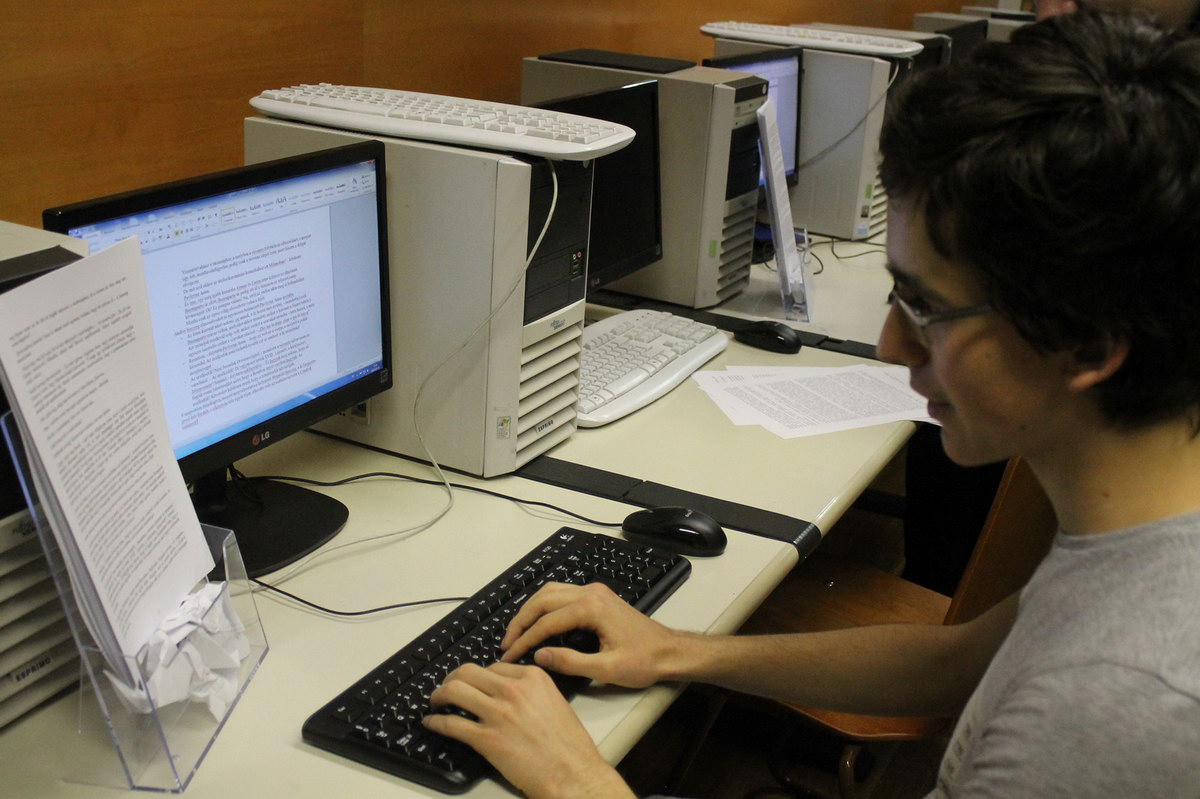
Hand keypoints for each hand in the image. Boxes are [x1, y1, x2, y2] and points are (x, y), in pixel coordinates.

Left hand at [424, 662, 632, 798]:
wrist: (573, 774)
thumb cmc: (570, 746)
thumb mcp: (555, 703)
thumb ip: (531, 692)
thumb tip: (509, 694)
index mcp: (533, 678)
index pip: (493, 667)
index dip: (478, 676)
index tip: (472, 683)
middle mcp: (513, 690)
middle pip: (468, 672)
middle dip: (452, 678)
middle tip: (447, 687)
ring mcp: (498, 714)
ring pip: (454, 691)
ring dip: (439, 695)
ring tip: (436, 702)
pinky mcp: (486, 739)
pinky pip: (451, 724)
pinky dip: (436, 722)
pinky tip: (431, 723)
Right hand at [499, 582, 678, 687]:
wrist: (669, 651)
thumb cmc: (644, 661)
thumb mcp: (606, 670)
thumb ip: (570, 662)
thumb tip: (539, 656)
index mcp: (591, 608)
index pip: (546, 622)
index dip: (524, 640)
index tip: (509, 656)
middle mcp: (590, 593)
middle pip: (543, 599)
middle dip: (521, 621)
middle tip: (506, 644)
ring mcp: (594, 592)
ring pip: (550, 592)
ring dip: (530, 611)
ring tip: (516, 634)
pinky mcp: (597, 597)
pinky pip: (561, 594)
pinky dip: (544, 607)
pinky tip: (537, 622)